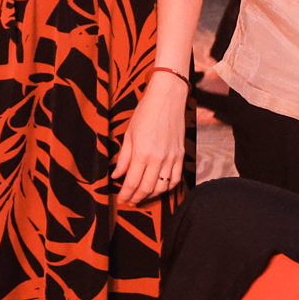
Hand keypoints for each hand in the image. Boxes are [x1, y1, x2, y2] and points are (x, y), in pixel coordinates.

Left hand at [114, 70, 189, 206]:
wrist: (168, 98)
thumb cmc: (145, 112)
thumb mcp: (128, 133)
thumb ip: (123, 157)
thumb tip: (116, 175)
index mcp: (142, 152)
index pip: (132, 182)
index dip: (126, 194)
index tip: (121, 199)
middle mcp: (158, 158)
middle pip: (146, 188)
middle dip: (136, 198)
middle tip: (130, 201)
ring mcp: (171, 158)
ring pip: (162, 187)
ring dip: (151, 195)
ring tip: (142, 196)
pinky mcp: (181, 155)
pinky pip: (175, 179)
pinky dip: (167, 188)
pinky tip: (159, 188)